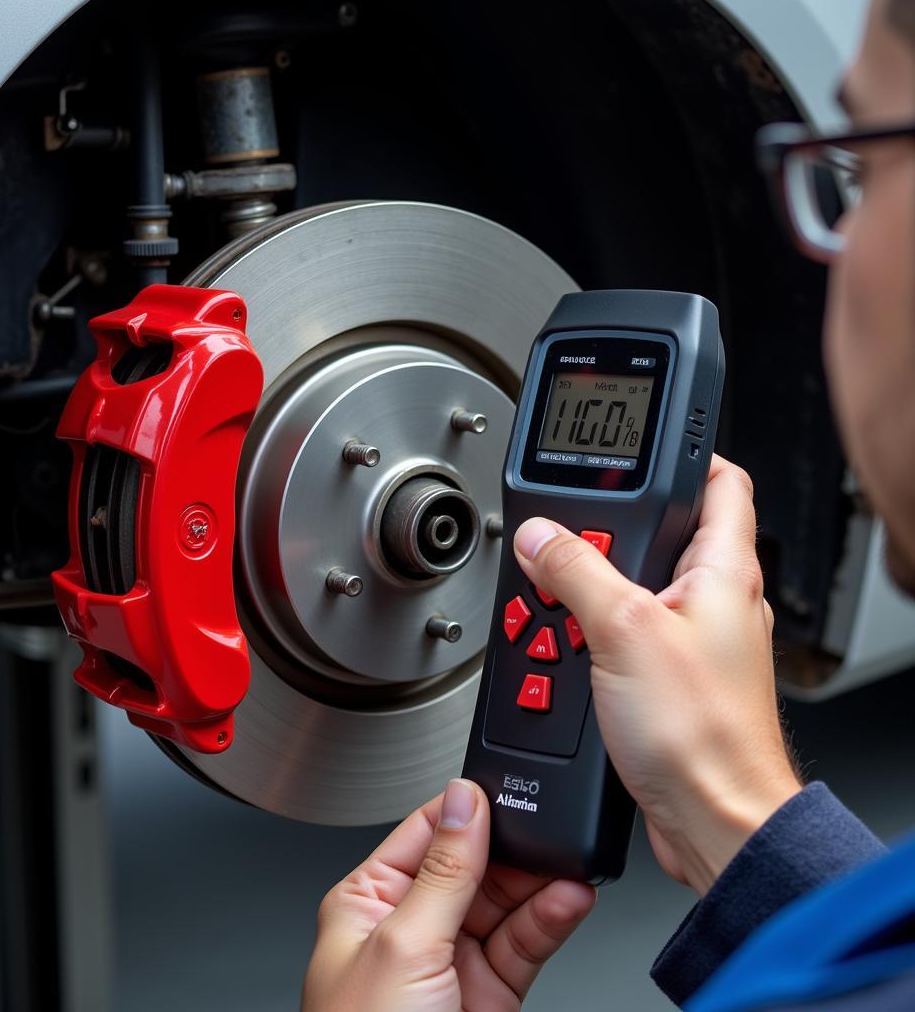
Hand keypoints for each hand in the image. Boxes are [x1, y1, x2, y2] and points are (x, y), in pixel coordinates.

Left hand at [302, 779, 594, 1011]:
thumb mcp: (404, 947)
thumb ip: (444, 871)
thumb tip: (464, 800)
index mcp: (369, 901)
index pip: (425, 832)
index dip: (467, 809)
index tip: (506, 790)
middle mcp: (409, 925)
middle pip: (472, 864)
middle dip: (513, 850)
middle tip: (549, 832)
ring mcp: (451, 961)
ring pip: (505, 903)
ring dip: (540, 883)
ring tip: (570, 866)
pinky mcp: (489, 993)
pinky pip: (525, 942)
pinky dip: (551, 920)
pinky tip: (569, 901)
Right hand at [513, 455, 801, 895]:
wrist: (711, 820)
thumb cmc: (701, 735)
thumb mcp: (624, 631)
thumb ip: (577, 573)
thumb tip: (541, 536)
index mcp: (725, 570)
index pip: (720, 480)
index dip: (682, 454)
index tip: (635, 446)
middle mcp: (715, 600)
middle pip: (657, 535)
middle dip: (605, 535)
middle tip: (568, 540)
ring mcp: (691, 639)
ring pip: (630, 587)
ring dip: (588, 590)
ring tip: (558, 600)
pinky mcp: (667, 677)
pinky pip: (622, 633)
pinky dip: (589, 631)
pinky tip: (566, 644)